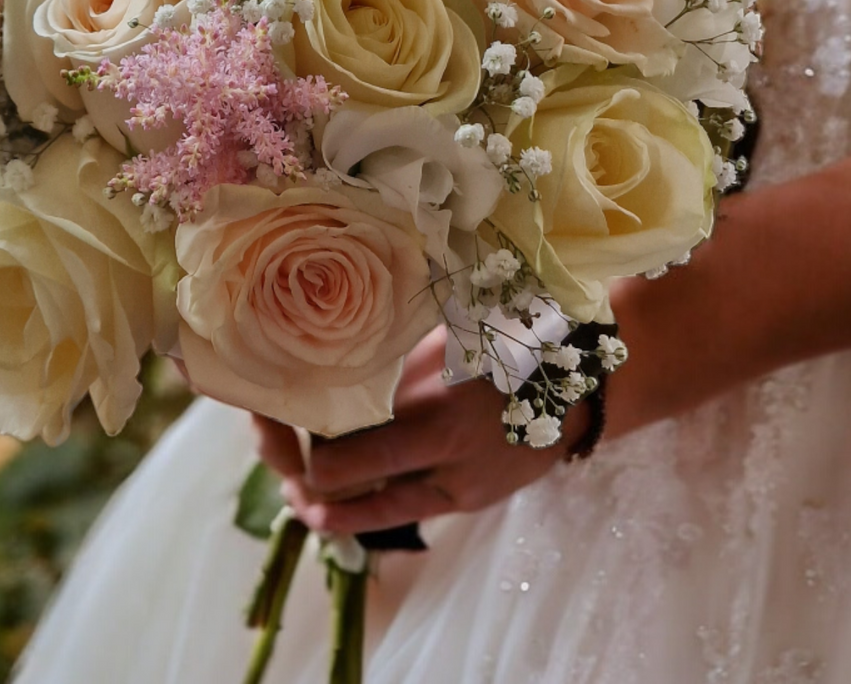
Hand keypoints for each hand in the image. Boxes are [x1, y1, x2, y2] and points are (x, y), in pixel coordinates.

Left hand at [252, 328, 577, 534]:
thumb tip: (323, 346)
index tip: (270, 410)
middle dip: (298, 467)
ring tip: (293, 489)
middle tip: (274, 445)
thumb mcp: (442, 334)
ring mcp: (451, 483)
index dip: (294, 434)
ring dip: (322, 501)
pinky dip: (358, 516)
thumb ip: (388, 352)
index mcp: (425, 402)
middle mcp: (434, 450)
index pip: (338, 440)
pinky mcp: (464, 502)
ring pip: (365, 508)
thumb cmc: (504, 339)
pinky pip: (398, 515)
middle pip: (340, 477)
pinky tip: (327, 512)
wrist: (580, 384)